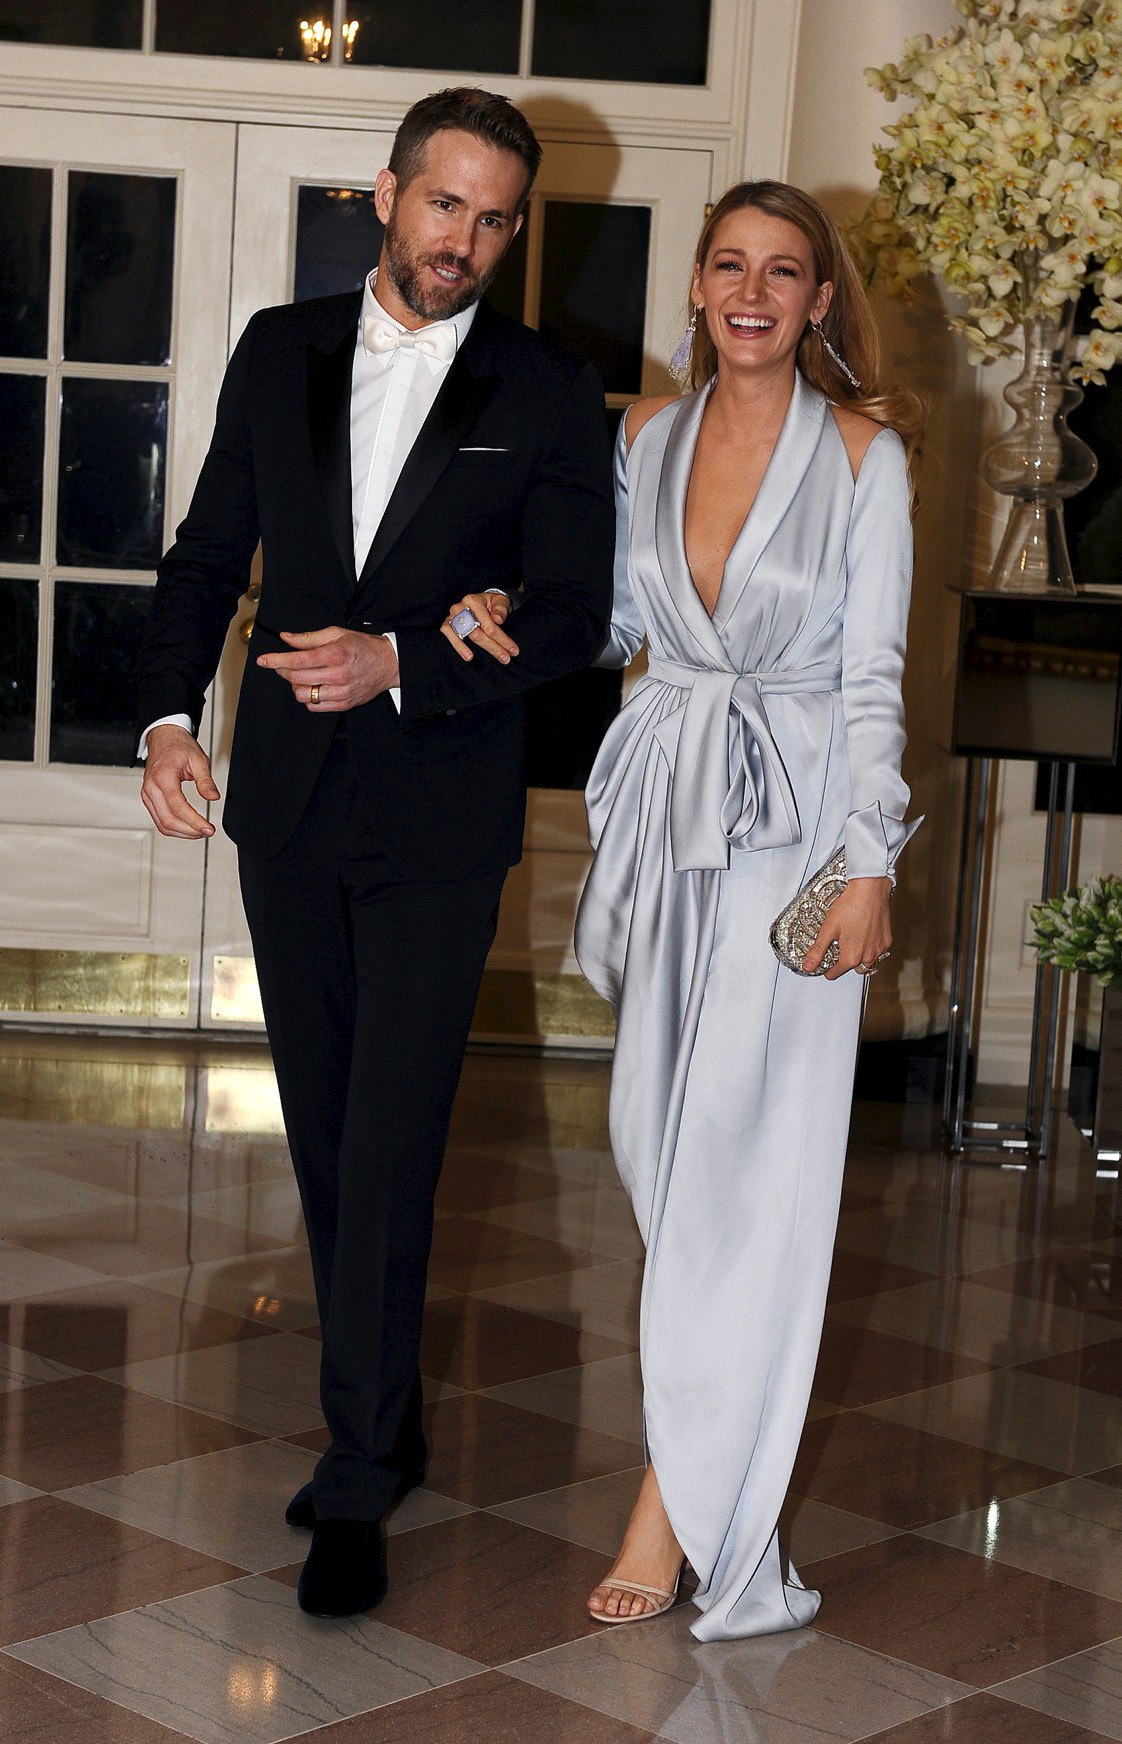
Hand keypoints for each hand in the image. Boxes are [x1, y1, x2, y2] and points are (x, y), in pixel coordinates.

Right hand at [141, 724, 219, 838]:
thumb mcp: (198, 759)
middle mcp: (151, 788)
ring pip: (162, 824)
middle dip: (189, 831)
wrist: (163, 738)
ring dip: (182, 833)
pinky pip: (158, 819)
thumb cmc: (178, 746)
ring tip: (199, 832)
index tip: (209, 828)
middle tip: (207, 831)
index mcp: (163, 777)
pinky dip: (173, 828)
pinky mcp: (148, 798)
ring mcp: (147, 794)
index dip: (194, 822)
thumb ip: (206, 780)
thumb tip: (213, 797)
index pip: (178, 807)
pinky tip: (187, 827)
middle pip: (168, 820)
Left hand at [256, 627, 398, 710]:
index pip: (297, 660)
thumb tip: (286, 638)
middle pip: (296, 679)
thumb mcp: (337, 633)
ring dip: (296, 686)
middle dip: (283, 671)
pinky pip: (314, 706)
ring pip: (303, 695)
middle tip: (284, 665)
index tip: (263, 660)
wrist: (389, 664)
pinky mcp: (344, 704)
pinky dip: (308, 698)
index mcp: (334, 654)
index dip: (276, 660)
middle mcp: (337, 675)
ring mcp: (340, 692)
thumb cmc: (363, 647)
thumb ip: (309, 638)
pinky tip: (314, 687)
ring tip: (303, 677)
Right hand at [439, 591, 519, 664]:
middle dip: (492, 647)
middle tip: (505, 659)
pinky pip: (448, 634)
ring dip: (469, 648)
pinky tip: (467, 656)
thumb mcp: (501, 602)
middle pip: (476, 632)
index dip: (502, 639)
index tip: (513, 650)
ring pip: (461, 634)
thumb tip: (498, 619)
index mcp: (474, 601)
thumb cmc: (492, 604)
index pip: (488, 624)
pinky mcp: (447, 623)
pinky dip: (457, 645)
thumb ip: (501, 609)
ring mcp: (452, 616)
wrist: (482, 602)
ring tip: (475, 659)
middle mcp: (460, 607)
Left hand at [802, 876, 892, 980]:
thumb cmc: (850, 905)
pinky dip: (871, 948)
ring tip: (852, 944)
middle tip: (839, 950)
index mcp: (851, 956)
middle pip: (853, 969)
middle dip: (845, 963)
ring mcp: (879, 949)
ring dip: (860, 958)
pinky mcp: (887, 940)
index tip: (825, 966)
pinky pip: (879, 952)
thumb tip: (808, 966)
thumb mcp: (828, 928)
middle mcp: (867, 956)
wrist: (870, 890)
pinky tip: (864, 936)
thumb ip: (818, 950)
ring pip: (868, 962)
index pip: (836, 973)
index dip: (828, 970)